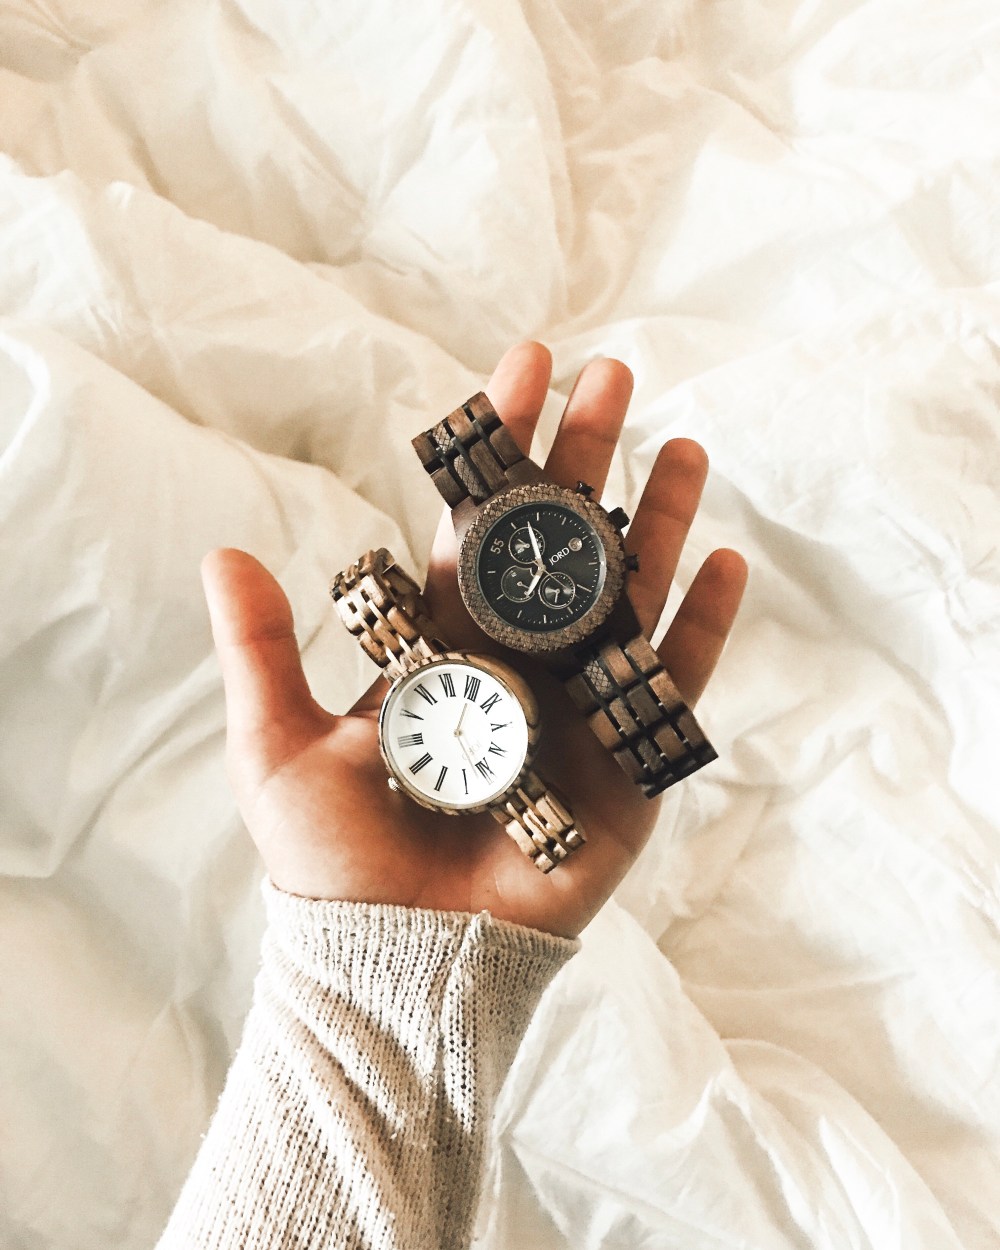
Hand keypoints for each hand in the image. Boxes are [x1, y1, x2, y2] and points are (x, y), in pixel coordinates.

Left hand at [201, 342, 747, 937]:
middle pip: (562, 545)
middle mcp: (520, 662)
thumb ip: (263, 649)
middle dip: (588, 460)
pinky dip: (702, 627)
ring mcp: (580, 706)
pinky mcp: (629, 764)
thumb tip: (224, 552)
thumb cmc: (335, 862)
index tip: (525, 366)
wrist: (399, 959)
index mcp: (446, 645)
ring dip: (659, 524)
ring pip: (629, 596)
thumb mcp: (278, 746)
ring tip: (684, 449)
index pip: (478, 528)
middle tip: (615, 377)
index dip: (502, 450)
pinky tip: (724, 563)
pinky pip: (676, 683)